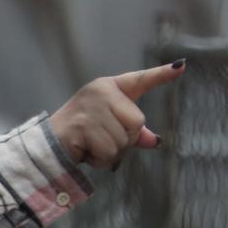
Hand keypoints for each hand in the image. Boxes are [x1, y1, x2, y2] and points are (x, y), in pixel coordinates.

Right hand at [49, 60, 185, 168]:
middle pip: (137, 122)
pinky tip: (85, 152)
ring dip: (110, 153)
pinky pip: (109, 151)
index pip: (139, 80)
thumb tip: (155, 141)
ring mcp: (92, 106)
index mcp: (108, 88)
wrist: (46, 146)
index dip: (160, 75)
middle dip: (124, 140)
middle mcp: (101, 92)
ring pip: (123, 140)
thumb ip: (132, 133)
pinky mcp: (84, 124)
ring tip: (90, 147)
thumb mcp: (108, 131)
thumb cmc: (79, 136)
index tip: (180, 68)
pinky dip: (100, 160)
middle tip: (101, 142)